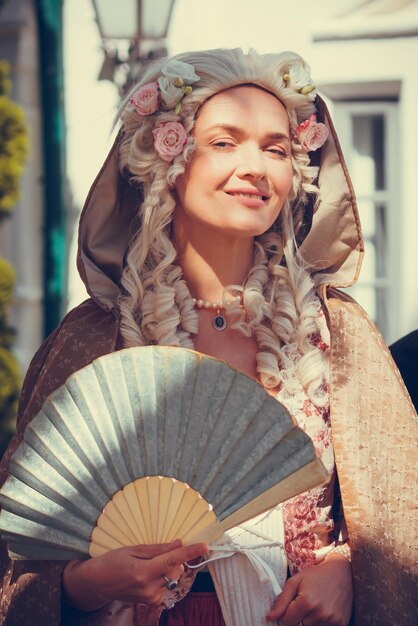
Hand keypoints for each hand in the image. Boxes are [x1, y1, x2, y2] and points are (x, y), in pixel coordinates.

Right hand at [63, 539, 207, 610]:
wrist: (97, 584)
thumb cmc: (111, 562)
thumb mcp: (132, 549)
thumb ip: (157, 549)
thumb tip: (178, 543)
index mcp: (142, 572)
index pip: (171, 561)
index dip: (189, 552)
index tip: (203, 546)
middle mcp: (148, 588)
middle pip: (175, 570)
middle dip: (175, 558)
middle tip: (163, 550)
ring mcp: (150, 598)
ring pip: (173, 578)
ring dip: (169, 567)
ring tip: (149, 563)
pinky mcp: (151, 602)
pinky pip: (167, 585)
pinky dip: (164, 576)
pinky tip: (149, 573)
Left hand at [266, 554, 352, 624]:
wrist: (341, 572)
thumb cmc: (316, 575)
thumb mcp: (295, 581)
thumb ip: (282, 600)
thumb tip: (270, 617)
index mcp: (306, 602)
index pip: (287, 621)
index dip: (286, 615)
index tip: (290, 607)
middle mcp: (320, 613)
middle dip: (299, 617)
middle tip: (306, 603)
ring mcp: (332, 620)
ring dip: (310, 620)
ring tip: (316, 605)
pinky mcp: (341, 624)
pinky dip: (322, 622)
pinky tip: (324, 610)